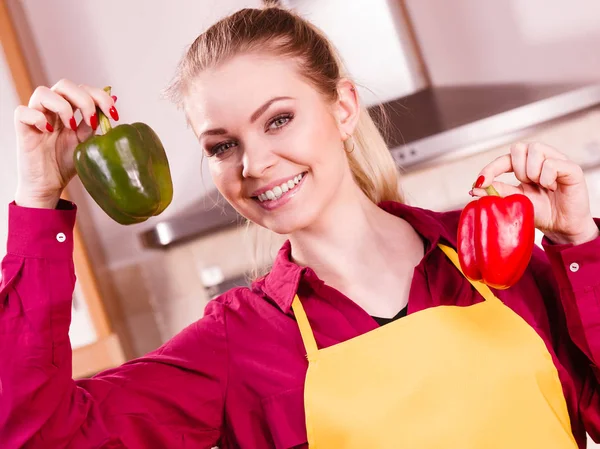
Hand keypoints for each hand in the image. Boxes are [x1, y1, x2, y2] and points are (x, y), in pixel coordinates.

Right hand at [13, 79, 116, 207]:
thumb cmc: (66, 161)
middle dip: (84, 99)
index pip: (83, 89)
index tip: (114, 115)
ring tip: (71, 127)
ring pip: (43, 92)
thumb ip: (94, 122)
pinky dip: (37, 118)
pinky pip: (23, 111)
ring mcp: (35, 116)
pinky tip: (48, 131)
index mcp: (68, 109)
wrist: (49, 184)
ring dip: (63, 107)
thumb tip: (113, 100)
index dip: (100, 96)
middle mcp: (51, 109)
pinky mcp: (22, 128)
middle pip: (64, 85)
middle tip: (93, 122)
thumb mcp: (87, 140)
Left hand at [472, 142, 598, 245]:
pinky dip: (546, 177)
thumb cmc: (541, 212)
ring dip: (532, 172)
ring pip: (535, 149)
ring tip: (540, 186)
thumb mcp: (515, 201)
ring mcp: (557, 161)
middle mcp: (540, 159)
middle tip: (526, 184)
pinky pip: (551, 163)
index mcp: (525, 166)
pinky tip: (552, 187)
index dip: (491, 168)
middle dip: (516, 168)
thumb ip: (498, 192)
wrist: (562, 227)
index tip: (481, 182)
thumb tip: (474, 188)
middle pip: (518, 147)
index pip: (504, 158)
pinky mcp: (571, 168)